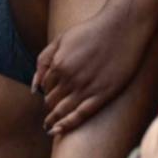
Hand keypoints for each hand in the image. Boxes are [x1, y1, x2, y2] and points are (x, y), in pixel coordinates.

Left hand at [33, 9, 148, 134]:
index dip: (47, 93)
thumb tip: (35, 86)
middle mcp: (70, 79)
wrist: (123, 26)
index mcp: (58, 65)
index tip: (51, 96)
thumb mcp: (61, 39)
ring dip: (54, 120)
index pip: (45, 88)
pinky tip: (59, 131)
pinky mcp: (104, 94)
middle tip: (52, 112)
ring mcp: (87, 88)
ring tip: (50, 127)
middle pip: (52, 101)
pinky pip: (81, 115)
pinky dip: (67, 125)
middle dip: (50, 107)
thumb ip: (43, 61)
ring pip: (63, 111)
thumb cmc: (92, 31)